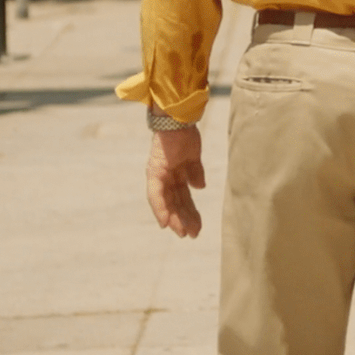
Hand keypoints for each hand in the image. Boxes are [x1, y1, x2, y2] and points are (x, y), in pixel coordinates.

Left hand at [146, 123, 206, 237]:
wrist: (177, 120)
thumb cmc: (185, 134)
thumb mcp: (193, 157)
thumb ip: (195, 172)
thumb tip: (200, 187)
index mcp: (173, 174)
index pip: (179, 197)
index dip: (185, 212)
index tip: (192, 226)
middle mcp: (164, 177)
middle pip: (175, 202)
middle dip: (183, 219)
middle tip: (191, 235)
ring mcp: (159, 176)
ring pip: (167, 203)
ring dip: (176, 218)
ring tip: (184, 233)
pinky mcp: (155, 173)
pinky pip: (156, 195)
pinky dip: (161, 209)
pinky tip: (165, 222)